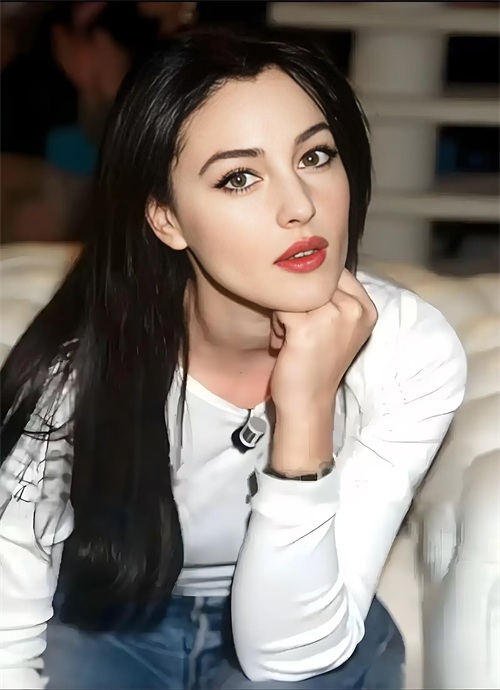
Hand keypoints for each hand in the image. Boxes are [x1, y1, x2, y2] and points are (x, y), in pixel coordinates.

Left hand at [270, 270, 377, 414]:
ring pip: (295, 291)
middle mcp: (355, 310)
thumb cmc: (317, 364)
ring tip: (288, 336)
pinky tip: (282, 344)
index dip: (314, 289)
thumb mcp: (336, 326)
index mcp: (367, 308)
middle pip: (314, 280)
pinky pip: (280, 306)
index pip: (335, 272)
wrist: (308, 403)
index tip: (310, 316)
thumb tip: (307, 261)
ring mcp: (332, 317)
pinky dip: (276, 324)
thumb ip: (332, 296)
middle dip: (298, 299)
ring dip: (284, 312)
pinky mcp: (306, 328)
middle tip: (295, 328)